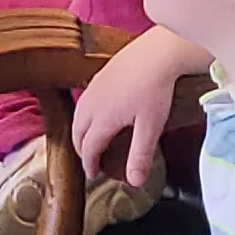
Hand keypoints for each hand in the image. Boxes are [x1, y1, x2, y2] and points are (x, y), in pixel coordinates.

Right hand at [70, 28, 205, 187]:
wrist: (158, 52)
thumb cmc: (155, 90)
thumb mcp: (150, 127)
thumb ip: (140, 155)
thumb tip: (134, 183)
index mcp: (102, 118)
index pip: (89, 147)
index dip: (89, 164)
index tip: (93, 174)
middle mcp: (93, 103)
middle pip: (77, 131)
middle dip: (81, 149)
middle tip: (90, 160)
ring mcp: (95, 86)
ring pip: (78, 114)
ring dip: (80, 131)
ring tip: (90, 139)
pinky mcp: (102, 73)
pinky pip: (85, 99)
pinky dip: (85, 114)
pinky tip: (98, 111)